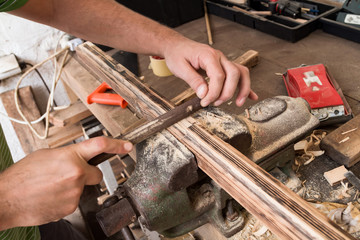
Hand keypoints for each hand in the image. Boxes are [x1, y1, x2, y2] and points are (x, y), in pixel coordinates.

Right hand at [0, 137, 132, 230]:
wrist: (6, 199)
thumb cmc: (22, 176)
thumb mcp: (46, 155)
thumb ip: (68, 155)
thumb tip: (79, 157)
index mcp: (71, 156)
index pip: (100, 146)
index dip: (117, 145)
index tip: (127, 146)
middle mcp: (76, 173)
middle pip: (97, 174)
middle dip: (89, 174)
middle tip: (71, 175)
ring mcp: (75, 192)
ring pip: (83, 188)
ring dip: (73, 187)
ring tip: (52, 187)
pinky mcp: (71, 207)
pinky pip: (74, 201)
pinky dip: (66, 199)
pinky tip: (51, 197)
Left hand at [163, 39, 257, 106]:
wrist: (177, 46)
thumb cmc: (177, 55)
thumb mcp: (180, 68)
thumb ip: (193, 80)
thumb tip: (204, 94)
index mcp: (208, 55)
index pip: (218, 76)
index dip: (214, 92)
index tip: (205, 102)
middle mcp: (219, 57)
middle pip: (234, 74)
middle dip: (228, 92)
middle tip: (215, 103)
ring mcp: (223, 61)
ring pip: (241, 73)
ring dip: (243, 89)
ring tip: (239, 103)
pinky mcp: (223, 66)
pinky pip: (239, 75)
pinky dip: (245, 86)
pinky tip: (251, 97)